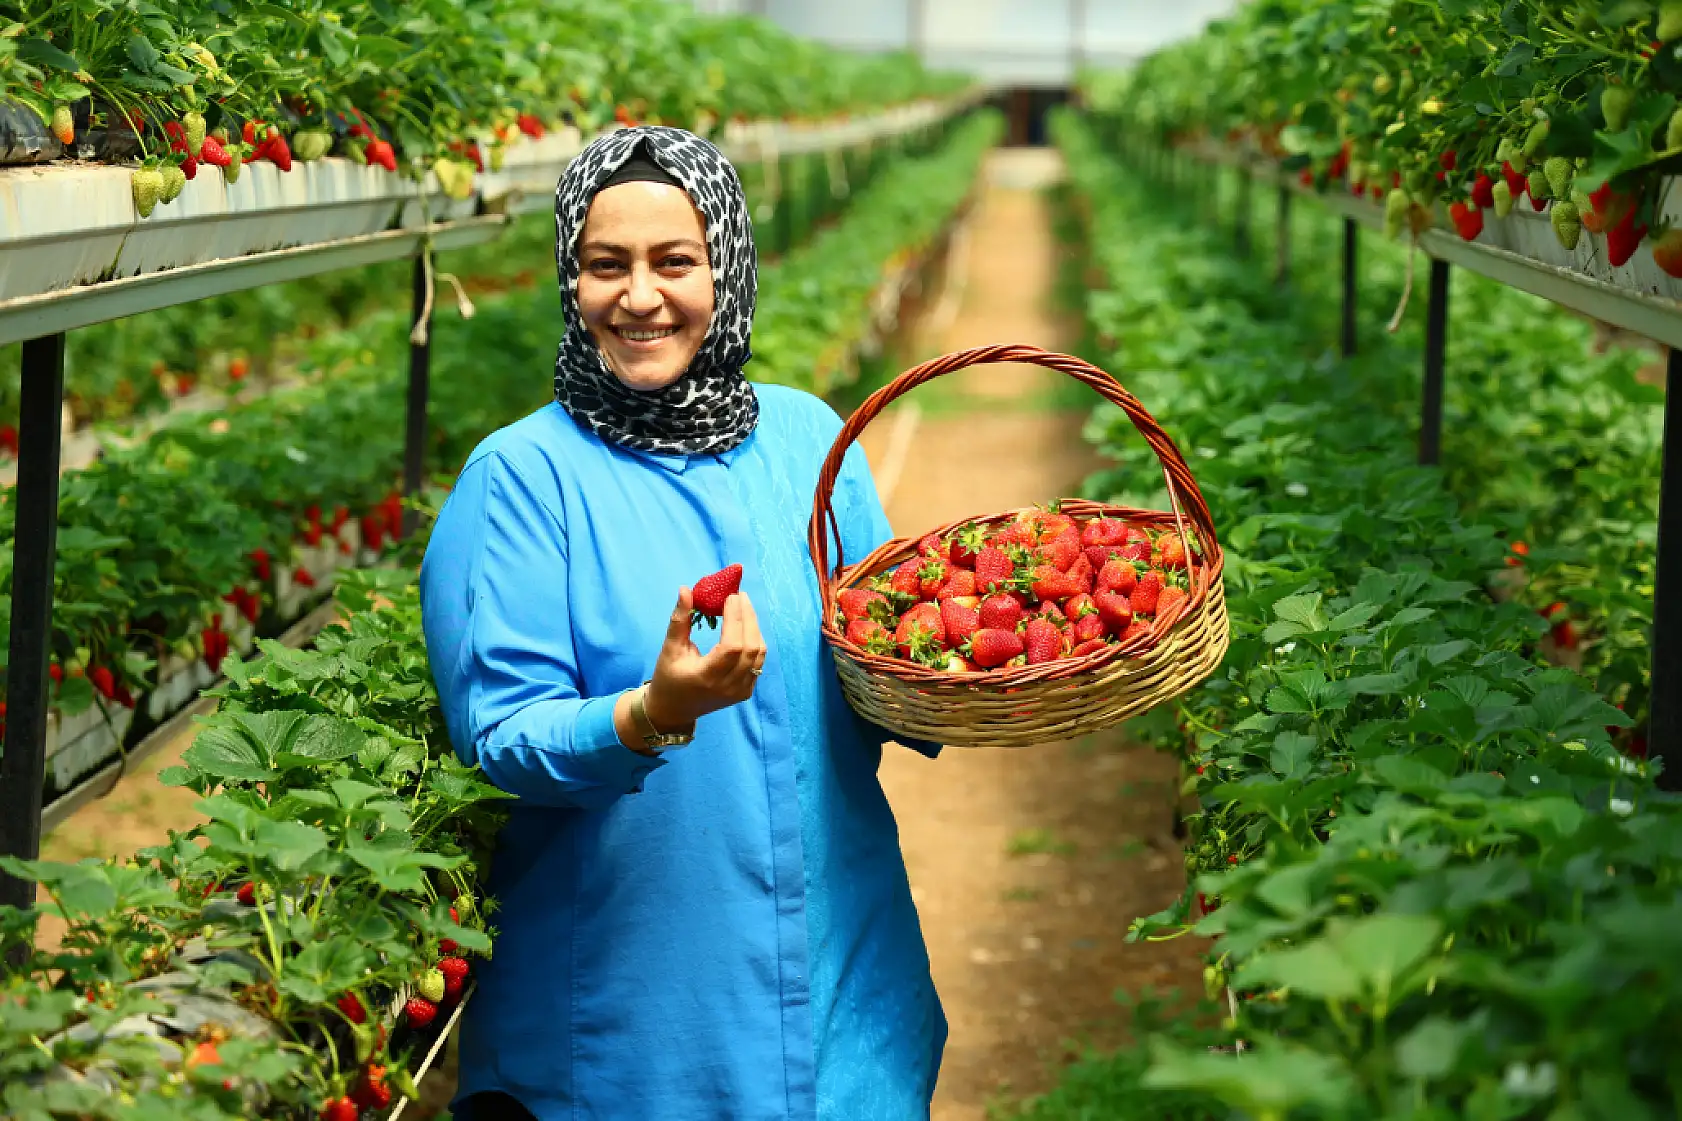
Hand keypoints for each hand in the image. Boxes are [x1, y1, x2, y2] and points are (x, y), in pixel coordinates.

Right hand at [645, 587, 766, 729]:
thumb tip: (685, 589)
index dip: (736, 618)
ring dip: (753, 627)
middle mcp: (728, 686)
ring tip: (743, 606)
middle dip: (748, 617)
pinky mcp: (746, 692)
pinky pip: (758, 662)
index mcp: (707, 677)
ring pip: (759, 653)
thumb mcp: (669, 649)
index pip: (731, 646)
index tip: (731, 595)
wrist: (674, 710)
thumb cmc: (668, 677)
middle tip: (739, 595)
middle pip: (750, 647)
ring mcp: (740, 691)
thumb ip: (680, 620)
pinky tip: (745, 626)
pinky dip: (754, 641)